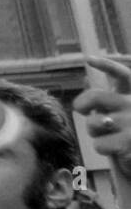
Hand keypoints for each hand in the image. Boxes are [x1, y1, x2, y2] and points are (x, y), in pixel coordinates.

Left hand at [74, 55, 130, 178]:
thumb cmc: (129, 133)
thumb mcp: (122, 111)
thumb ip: (108, 100)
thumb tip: (87, 81)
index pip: (122, 74)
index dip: (107, 65)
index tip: (88, 59)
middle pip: (95, 97)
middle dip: (81, 103)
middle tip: (82, 110)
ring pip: (93, 123)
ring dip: (94, 132)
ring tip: (108, 135)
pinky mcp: (128, 141)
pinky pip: (98, 143)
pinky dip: (102, 148)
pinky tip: (115, 149)